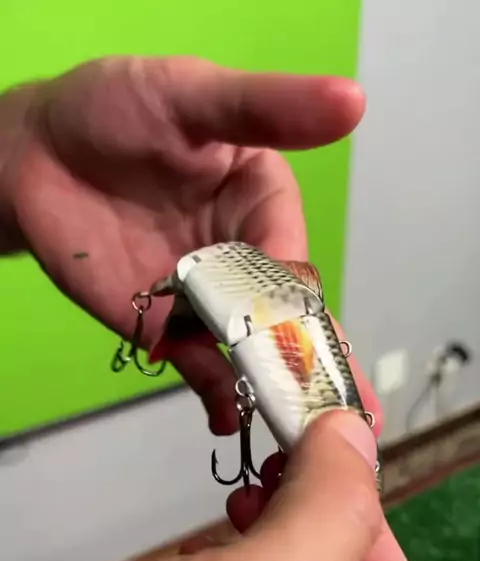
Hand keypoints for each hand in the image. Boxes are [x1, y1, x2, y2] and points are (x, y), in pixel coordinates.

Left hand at [2, 56, 375, 433]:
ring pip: (250, 347)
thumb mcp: (194, 95)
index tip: (287, 313)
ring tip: (295, 425)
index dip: (291, 286)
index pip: (290, 252)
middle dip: (310, 356)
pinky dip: (217, 394)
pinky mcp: (167, 328)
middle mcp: (245, 256)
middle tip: (337, 403)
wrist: (35, 155)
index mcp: (264, 200)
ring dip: (273, 386)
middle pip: (283, 313)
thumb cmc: (116, 108)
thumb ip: (266, 108)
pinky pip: (200, 365)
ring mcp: (207, 298)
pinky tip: (228, 419)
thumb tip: (358, 98)